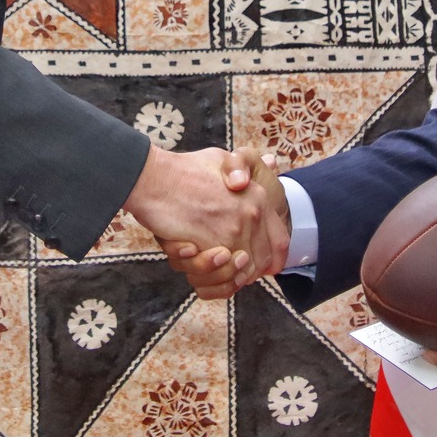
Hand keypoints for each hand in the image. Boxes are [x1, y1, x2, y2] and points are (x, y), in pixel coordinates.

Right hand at [165, 154, 288, 299]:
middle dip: (247, 269)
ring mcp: (233, 232)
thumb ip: (246, 166)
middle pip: (262, 261)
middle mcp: (252, 215)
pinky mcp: (213, 247)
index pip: (281, 241)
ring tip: (211, 262)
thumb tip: (272, 161)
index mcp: (259, 196)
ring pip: (241, 273)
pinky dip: (211, 277)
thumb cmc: (185, 168)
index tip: (261, 264)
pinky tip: (200, 261)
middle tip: (228, 265)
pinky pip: (221, 276)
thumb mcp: (222, 159)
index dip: (273, 258)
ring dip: (226, 275)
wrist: (155, 179)